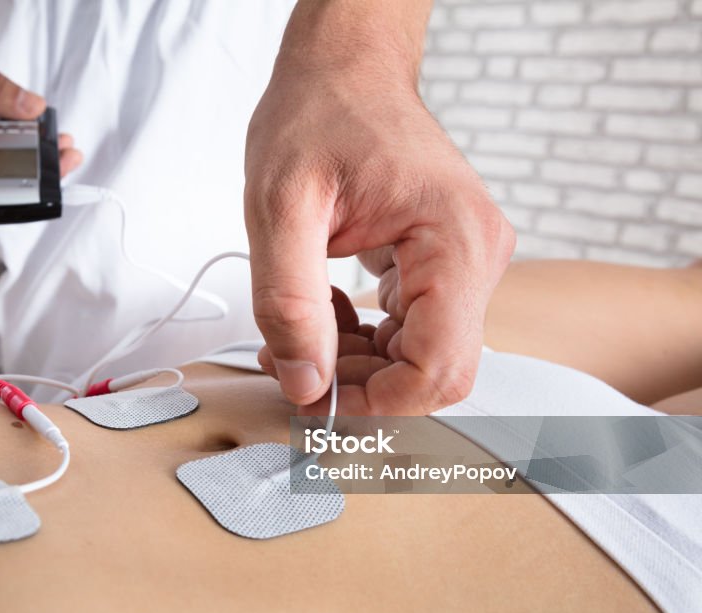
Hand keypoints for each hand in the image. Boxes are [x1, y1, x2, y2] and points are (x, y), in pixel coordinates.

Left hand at [245, 67, 513, 415]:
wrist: (344, 69)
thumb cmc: (319, 114)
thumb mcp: (279, 206)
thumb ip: (288, 302)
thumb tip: (305, 383)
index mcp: (454, 242)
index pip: (438, 368)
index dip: (375, 401)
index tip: (312, 396)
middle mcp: (476, 258)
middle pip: (435, 372)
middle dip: (362, 388)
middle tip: (291, 368)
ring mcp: (464, 263)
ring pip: (421, 358)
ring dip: (356, 366)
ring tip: (293, 336)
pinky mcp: (443, 265)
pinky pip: (411, 331)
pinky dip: (362, 340)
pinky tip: (322, 312)